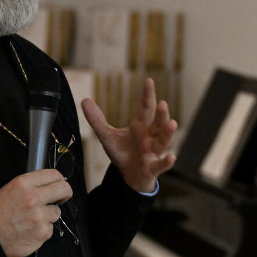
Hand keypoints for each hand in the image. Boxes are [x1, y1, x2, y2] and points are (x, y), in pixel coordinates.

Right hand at [0, 168, 73, 256]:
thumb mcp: (11, 188)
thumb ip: (32, 184)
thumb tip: (51, 184)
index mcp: (24, 183)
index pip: (54, 174)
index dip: (60, 180)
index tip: (59, 185)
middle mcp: (33, 198)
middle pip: (64, 190)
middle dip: (65, 194)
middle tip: (60, 199)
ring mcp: (39, 217)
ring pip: (56, 213)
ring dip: (48, 216)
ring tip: (31, 219)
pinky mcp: (42, 233)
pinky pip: (50, 229)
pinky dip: (42, 230)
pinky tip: (29, 230)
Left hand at [82, 77, 177, 192]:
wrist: (129, 176)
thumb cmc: (123, 153)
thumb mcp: (107, 136)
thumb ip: (97, 120)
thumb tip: (84, 100)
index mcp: (141, 126)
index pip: (146, 108)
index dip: (148, 95)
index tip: (149, 81)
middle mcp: (151, 137)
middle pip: (158, 123)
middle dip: (161, 114)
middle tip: (163, 103)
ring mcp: (153, 152)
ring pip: (163, 141)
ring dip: (168, 133)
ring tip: (172, 123)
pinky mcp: (153, 168)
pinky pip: (161, 165)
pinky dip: (167, 162)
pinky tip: (171, 157)